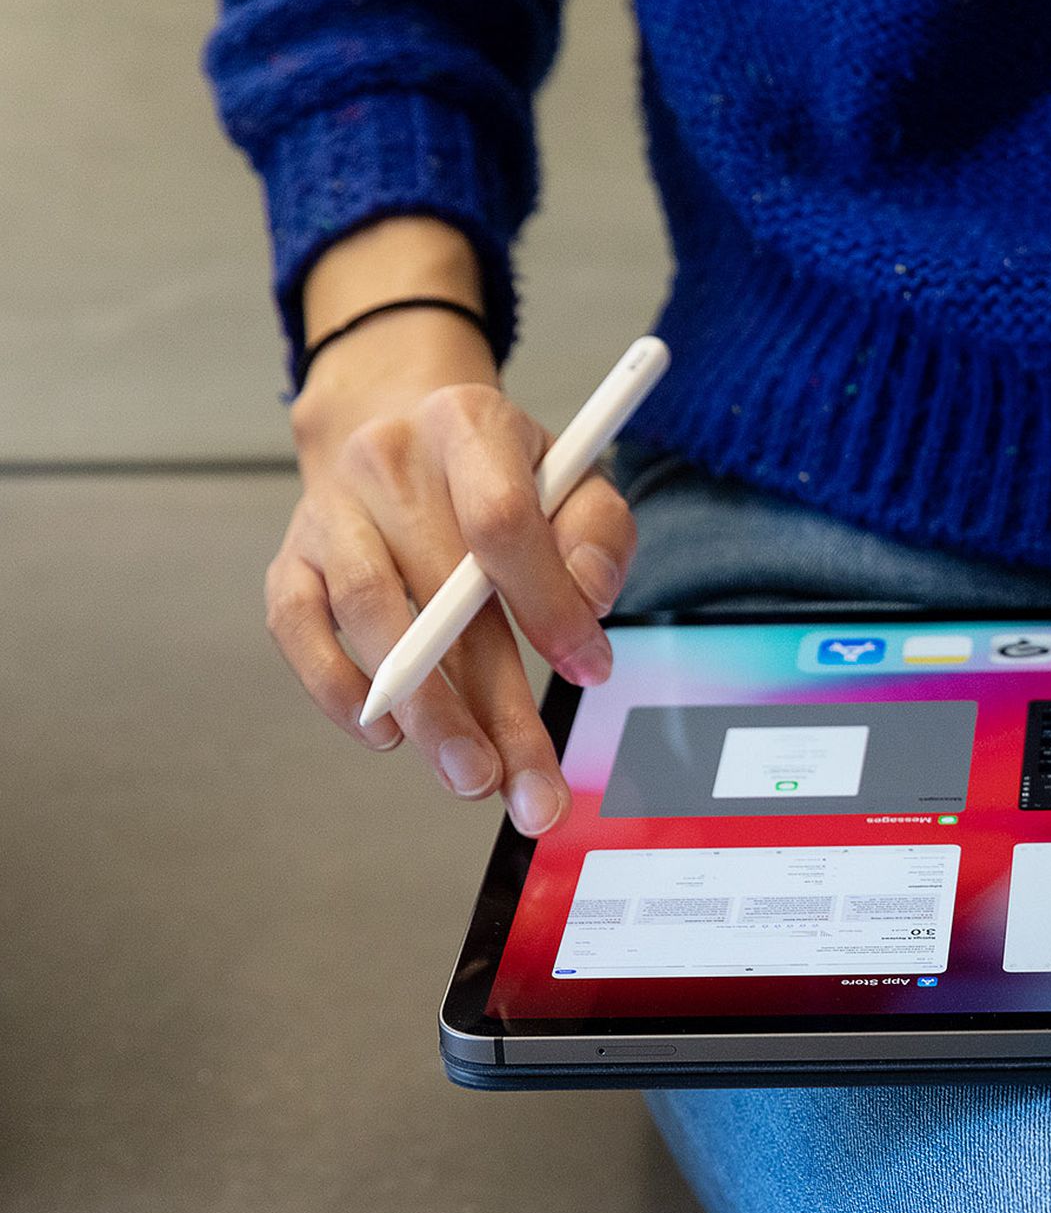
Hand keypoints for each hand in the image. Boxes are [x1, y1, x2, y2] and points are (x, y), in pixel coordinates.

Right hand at [264, 222, 634, 833]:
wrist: (401, 427)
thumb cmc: (505, 475)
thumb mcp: (575, 481)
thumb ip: (598, 535)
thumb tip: (589, 598)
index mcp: (469, 426)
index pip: (501, 520)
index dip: (548, 604)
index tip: (589, 671)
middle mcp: (388, 460)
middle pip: (440, 591)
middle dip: (493, 705)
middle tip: (530, 786)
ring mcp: (329, 509)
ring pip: (369, 618)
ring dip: (424, 713)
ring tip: (471, 777)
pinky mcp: (289, 555)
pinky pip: (296, 628)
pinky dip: (336, 689)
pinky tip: (388, 735)